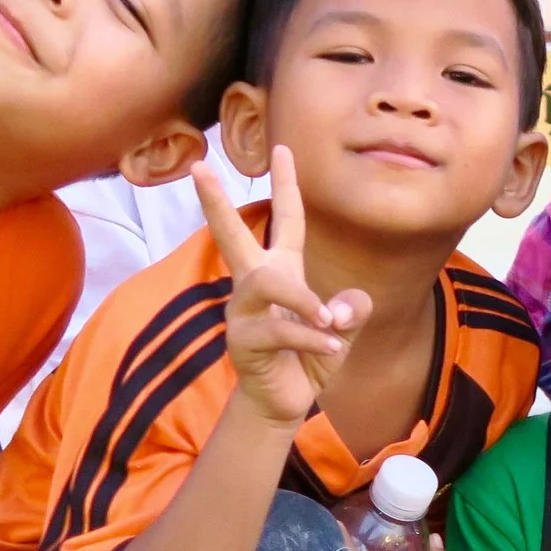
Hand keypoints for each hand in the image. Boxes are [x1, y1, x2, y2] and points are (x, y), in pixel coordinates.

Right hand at [197, 147, 368, 427]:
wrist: (283, 403)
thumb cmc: (308, 358)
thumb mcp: (342, 331)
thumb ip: (353, 311)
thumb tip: (345, 306)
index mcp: (280, 270)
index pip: (285, 219)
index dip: (285, 184)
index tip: (283, 147)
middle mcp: (254, 284)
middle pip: (232, 236)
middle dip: (215, 202)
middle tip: (197, 168)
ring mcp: (242, 311)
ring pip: (266, 284)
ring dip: (303, 300)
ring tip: (331, 322)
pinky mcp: (242, 341)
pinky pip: (278, 329)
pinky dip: (311, 338)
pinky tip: (332, 348)